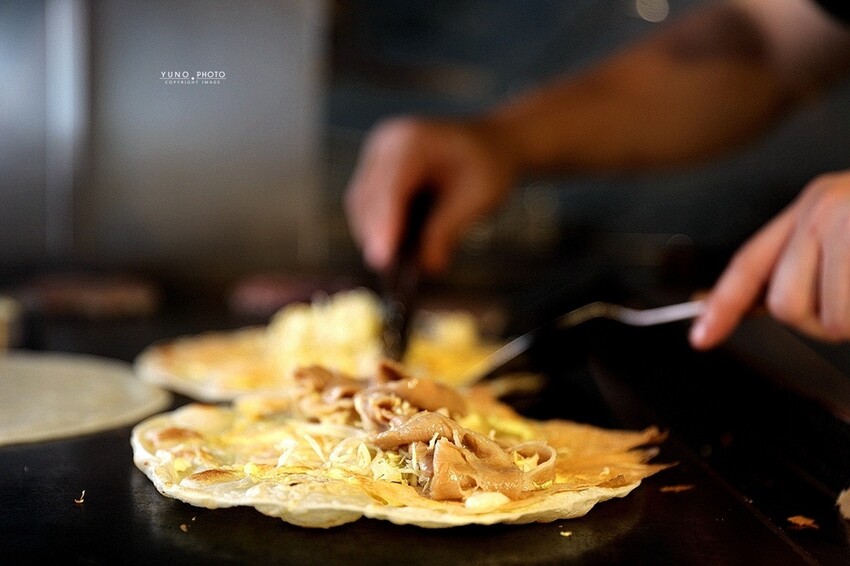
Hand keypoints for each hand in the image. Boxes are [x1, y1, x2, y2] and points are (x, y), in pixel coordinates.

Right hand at [344, 117, 517, 272]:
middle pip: (367, 199)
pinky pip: (367, 205)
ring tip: (397, 265)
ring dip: (376, 236)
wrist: (490, 146)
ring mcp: (377, 156)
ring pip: (361, 205)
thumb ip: (447, 231)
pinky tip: (396, 247)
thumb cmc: (487, 167)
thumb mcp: (477, 200)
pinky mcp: (375, 171)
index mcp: (413, 143)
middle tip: (392, 273)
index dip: (384, 226)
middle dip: (378, 237)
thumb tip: (428, 266)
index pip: (389, 189)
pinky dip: (380, 228)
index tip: (383, 260)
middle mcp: (386, 144)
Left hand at [690, 170, 849, 348]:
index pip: (751, 264)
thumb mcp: (848, 225)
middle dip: (824, 322)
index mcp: (812, 207)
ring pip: (832, 318)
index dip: (723, 305)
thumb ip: (811, 261)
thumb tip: (767, 306)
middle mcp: (824, 209)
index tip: (700, 338)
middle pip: (786, 305)